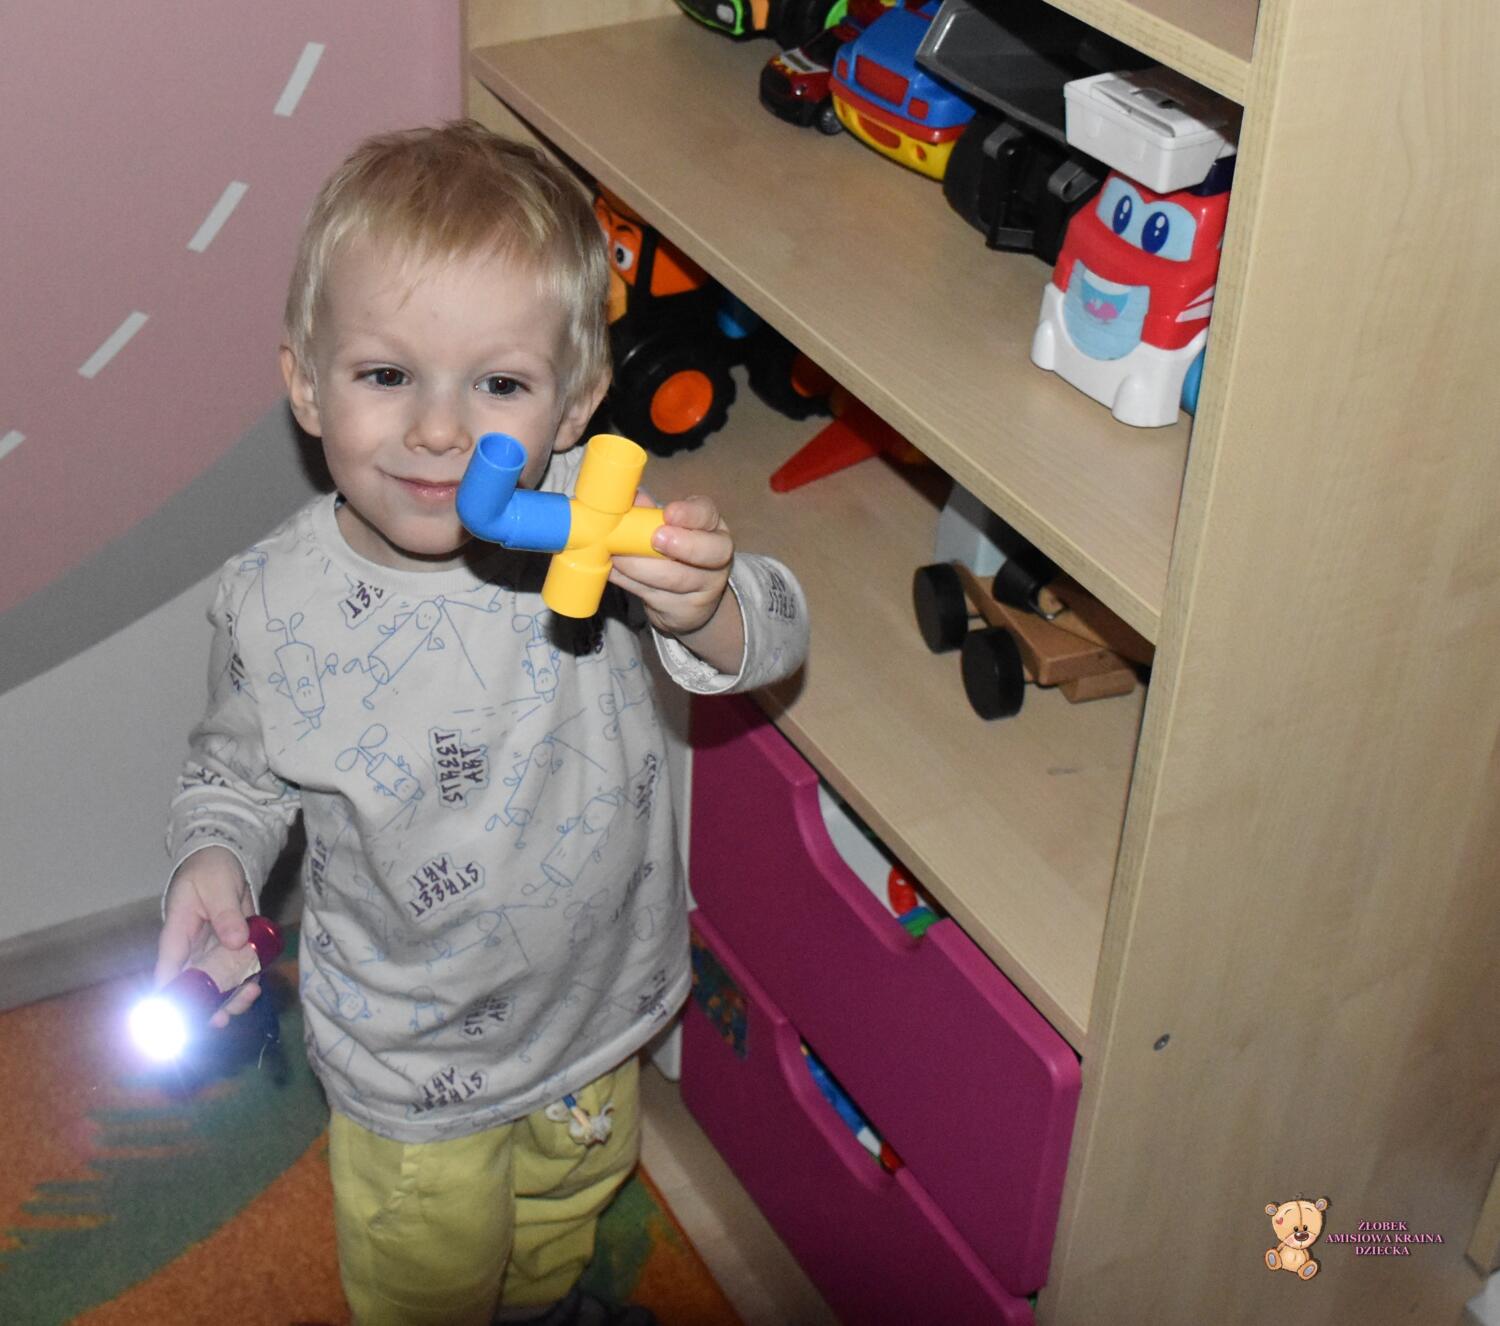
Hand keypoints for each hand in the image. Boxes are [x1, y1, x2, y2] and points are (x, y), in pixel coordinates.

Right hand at [154, 845, 259, 1027]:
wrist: (226, 856)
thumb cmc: (211, 869)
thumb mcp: (216, 885)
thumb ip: (226, 913)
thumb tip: (235, 942)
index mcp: (177, 934)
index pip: (168, 971)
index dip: (170, 998)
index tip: (179, 1021)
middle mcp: (192, 949)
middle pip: (193, 986)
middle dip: (206, 1006)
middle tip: (222, 1018)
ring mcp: (212, 950)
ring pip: (216, 982)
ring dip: (229, 996)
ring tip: (248, 998)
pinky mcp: (232, 947)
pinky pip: (237, 970)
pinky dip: (246, 980)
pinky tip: (256, 984)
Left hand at [611, 495, 743, 672]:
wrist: (687, 601)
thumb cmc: (672, 552)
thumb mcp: (665, 529)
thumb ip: (648, 514)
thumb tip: (632, 498)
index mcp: (711, 526)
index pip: (707, 514)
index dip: (689, 514)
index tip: (668, 513)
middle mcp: (716, 556)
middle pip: (710, 551)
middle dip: (681, 544)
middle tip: (654, 539)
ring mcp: (705, 587)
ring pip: (677, 579)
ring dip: (642, 567)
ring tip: (617, 557)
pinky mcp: (685, 610)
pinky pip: (655, 596)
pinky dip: (629, 583)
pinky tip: (613, 572)